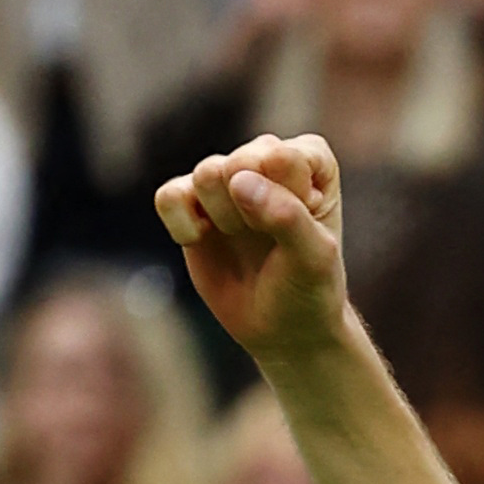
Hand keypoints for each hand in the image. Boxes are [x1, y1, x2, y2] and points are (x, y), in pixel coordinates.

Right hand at [155, 135, 352, 365]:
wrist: (281, 326)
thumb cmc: (309, 286)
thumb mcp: (314, 257)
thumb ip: (286, 215)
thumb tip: (238, 180)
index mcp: (310, 157)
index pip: (280, 158)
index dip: (285, 203)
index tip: (302, 231)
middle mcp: (267, 157)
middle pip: (236, 163)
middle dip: (249, 211)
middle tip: (268, 238)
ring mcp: (226, 178)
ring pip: (205, 175)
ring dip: (222, 218)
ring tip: (243, 238)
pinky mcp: (191, 202)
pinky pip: (168, 195)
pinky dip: (182, 225)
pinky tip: (204, 241)